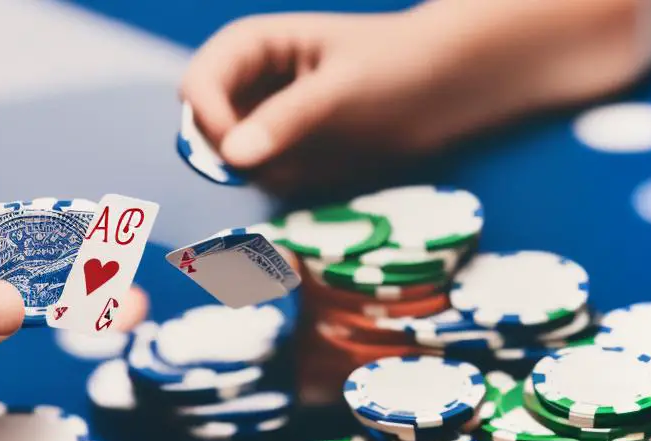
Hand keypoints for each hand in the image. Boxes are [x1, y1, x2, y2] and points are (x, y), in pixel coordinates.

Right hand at [182, 0, 650, 194]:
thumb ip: (286, 120)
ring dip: (266, 173)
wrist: (450, 88)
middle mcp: (252, 84)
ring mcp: (268, 121)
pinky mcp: (291, 153)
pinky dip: (288, 184)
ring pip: (235, 163)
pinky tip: (328, 168)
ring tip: (320, 157)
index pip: (199, 85)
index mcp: (254, 45)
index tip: (240, 156)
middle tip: (283, 164)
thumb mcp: (341, 90)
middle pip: (206, 128)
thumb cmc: (399, 66)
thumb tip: (233, 158)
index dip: (209, 123)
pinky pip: (268, 181)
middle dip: (233, 155)